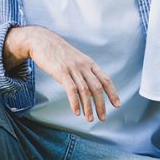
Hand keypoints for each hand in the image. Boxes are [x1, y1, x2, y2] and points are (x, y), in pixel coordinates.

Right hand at [4, 26, 119, 121]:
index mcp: (89, 63)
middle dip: (101, 105)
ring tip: (90, 119)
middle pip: (97, 88)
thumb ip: (83, 72)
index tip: (117, 104)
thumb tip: (89, 88)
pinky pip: (71, 89)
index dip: (112, 92)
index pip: (105, 79)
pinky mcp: (61, 72)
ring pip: (85, 91)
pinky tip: (77, 112)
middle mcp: (84, 66)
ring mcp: (73, 68)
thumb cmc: (58, 52)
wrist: (42, 40)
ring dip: (88, 107)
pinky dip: (75, 102)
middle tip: (103, 118)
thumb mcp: (75, 59)